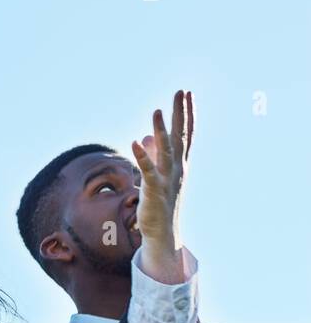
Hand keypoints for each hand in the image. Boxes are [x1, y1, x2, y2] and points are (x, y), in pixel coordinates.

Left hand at [131, 90, 193, 284]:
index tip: (187, 93)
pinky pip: (148, 171)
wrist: (163, 231)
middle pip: (180, 136)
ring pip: (165, 150)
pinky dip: (143, 157)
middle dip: (180, 113)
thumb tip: (144, 138)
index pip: (185, 133)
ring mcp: (167, 178)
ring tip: (157, 111)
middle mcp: (177, 167)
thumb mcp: (157, 175)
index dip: (186, 113)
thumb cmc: (161, 202)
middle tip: (182, 91)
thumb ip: (153, 155)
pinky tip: (135, 143)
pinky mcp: (154, 190)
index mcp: (179, 163)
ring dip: (160, 130)